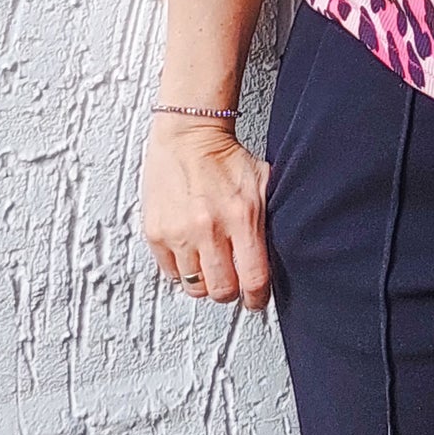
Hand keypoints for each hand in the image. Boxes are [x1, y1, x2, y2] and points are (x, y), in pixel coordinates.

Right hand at [141, 115, 273, 311]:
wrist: (188, 135)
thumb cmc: (225, 158)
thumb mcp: (261, 185)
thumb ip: (268, 223)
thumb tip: (277, 257)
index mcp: (241, 217)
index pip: (254, 280)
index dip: (258, 298)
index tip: (256, 299)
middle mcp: (209, 228)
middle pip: (222, 291)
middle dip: (231, 290)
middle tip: (232, 279)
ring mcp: (179, 232)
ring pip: (195, 287)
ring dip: (206, 282)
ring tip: (211, 266)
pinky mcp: (156, 233)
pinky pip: (171, 273)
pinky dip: (183, 270)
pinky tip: (191, 253)